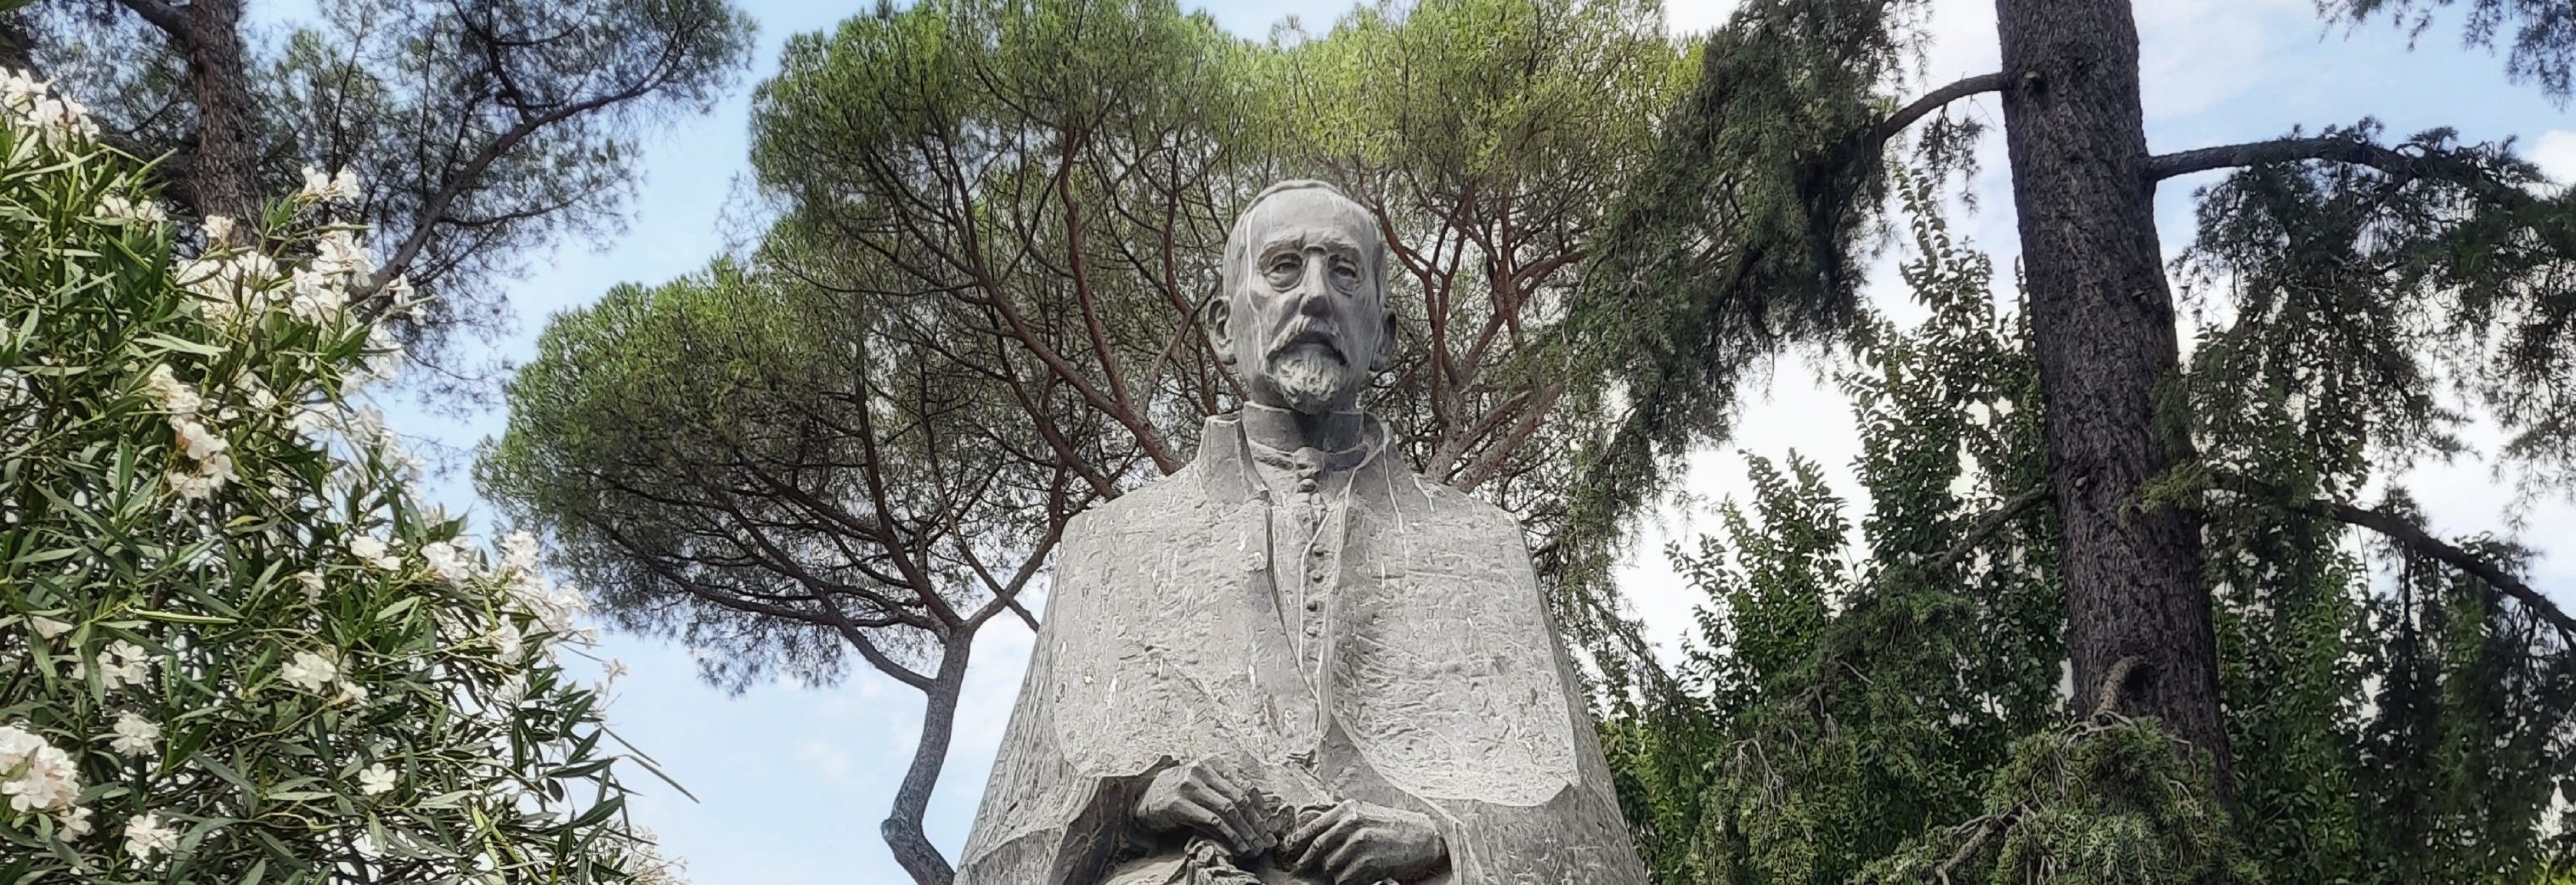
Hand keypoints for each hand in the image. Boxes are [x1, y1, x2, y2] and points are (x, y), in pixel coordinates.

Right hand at [1132, 758, 1275, 855]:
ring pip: (1228, 810)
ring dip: (1246, 831)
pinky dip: (1229, 835)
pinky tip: (1238, 846)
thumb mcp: (1202, 786)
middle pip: (1239, 798)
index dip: (1261, 808)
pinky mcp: (1179, 803)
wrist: (1141, 798)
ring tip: (1256, 847)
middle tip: (1268, 840)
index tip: (1270, 826)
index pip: (1245, 785)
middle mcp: (1202, 770)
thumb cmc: (1177, 793)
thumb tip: (1257, 812)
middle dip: (1257, 822)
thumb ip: (1224, 791)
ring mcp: (1189, 786)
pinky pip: (1212, 820)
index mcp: (1212, 763)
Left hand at [1283, 799, 1446, 883]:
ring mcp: (1360, 843)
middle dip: (1305, 861)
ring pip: (1331, 866)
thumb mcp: (1366, 814)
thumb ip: (1342, 820)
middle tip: (1298, 869)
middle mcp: (1351, 823)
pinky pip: (1345, 878)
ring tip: (1353, 869)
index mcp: (1348, 809)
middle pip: (1317, 848)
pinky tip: (1363, 876)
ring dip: (1336, 872)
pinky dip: (1350, 881)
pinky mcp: (1368, 862)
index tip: (1287, 851)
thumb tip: (1314, 833)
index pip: (1313, 827)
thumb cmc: (1395, 827)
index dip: (1296, 842)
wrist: (1426, 838)